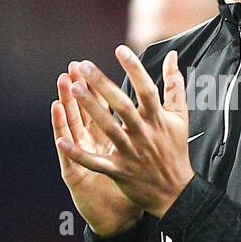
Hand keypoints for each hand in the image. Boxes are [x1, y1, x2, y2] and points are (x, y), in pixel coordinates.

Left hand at [55, 46, 194, 218]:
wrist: (175, 192)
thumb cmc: (176, 149)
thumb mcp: (180, 116)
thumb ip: (175, 84)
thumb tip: (172, 56)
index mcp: (158, 118)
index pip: (146, 89)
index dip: (134, 69)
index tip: (120, 49)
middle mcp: (143, 133)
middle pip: (122, 105)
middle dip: (103, 85)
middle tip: (84, 66)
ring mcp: (130, 153)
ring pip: (108, 128)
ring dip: (90, 109)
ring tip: (72, 89)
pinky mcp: (119, 171)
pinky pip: (95, 163)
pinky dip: (78, 154)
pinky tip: (60, 141)